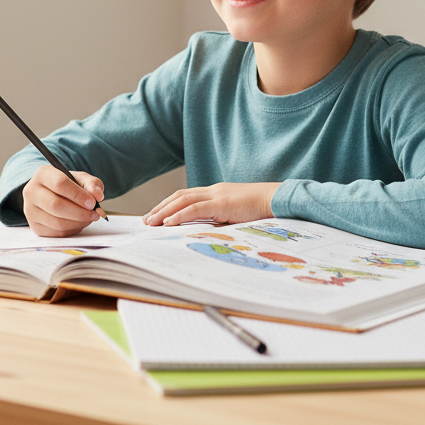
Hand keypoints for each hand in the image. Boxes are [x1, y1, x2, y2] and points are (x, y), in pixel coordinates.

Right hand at [22, 165, 105, 237]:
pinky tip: (79, 223)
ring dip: (78, 222)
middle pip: (56, 206)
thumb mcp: (80, 179)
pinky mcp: (35, 227)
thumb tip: (98, 195)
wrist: (52, 195)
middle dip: (80, 212)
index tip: (93, 202)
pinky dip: (73, 230)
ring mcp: (31, 211)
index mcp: (42, 174)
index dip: (78, 195)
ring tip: (89, 218)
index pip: (60, 184)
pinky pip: (57, 233)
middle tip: (94, 214)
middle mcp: (32, 192)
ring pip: (57, 222)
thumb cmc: (68, 186)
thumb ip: (91, 184)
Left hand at [143, 182, 280, 225]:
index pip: (186, 196)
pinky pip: (195, 208)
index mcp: (215, 193)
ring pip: (182, 200)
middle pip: (179, 196)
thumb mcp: (237, 215)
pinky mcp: (222, 203)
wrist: (278, 199)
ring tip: (151, 222)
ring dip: (164, 211)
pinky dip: (179, 215)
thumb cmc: (262, 210)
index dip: (169, 205)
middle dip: (160, 208)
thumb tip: (207, 233)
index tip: (156, 216)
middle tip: (146, 220)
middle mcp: (213, 191)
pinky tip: (168, 222)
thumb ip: (222, 220)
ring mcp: (217, 195)